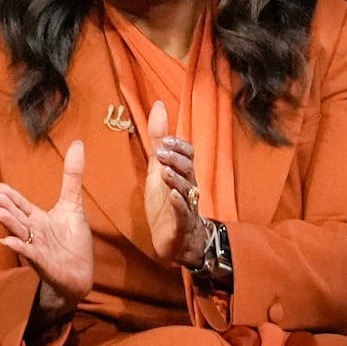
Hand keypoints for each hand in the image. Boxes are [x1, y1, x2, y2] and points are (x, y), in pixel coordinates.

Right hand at [0, 139, 92, 317]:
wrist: (79, 273)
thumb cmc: (72, 240)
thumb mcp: (73, 205)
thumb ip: (72, 176)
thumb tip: (78, 144)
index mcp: (36, 217)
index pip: (20, 204)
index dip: (10, 196)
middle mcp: (32, 230)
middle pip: (16, 216)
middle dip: (5, 206)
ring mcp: (35, 246)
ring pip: (19, 232)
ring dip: (7, 223)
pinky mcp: (42, 262)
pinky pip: (28, 253)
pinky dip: (18, 247)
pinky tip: (8, 241)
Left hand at [143, 101, 208, 265]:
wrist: (176, 239)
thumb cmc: (168, 201)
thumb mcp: (158, 168)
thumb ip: (157, 140)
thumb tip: (158, 106)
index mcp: (183, 174)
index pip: (188, 155)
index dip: (179, 146)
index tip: (164, 140)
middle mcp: (188, 187)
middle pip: (189, 169)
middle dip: (176, 160)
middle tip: (161, 153)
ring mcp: (187, 206)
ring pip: (187, 190)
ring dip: (176, 179)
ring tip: (164, 171)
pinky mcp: (181, 224)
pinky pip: (184, 213)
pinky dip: (179, 204)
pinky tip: (173, 197)